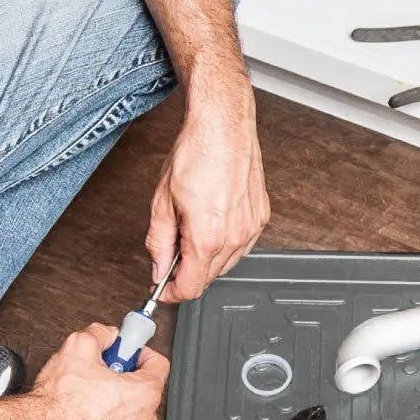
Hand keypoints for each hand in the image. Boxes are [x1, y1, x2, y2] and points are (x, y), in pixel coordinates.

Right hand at [15, 324, 168, 419]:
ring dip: (116, 408)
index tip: (127, 353)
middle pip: (144, 393)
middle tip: (101, 375)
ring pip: (131, 419)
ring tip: (89, 400)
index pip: (159, 365)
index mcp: (143, 394)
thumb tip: (108, 335)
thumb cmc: (57, 402)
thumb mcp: (78, 346)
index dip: (140, 353)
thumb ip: (101, 334)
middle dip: (125, 381)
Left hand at [148, 77, 268, 300]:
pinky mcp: (261, 217)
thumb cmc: (196, 154)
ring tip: (191, 229)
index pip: (191, 287)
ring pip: (226, 263)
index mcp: (208, 237)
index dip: (172, 293)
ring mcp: (252, 228)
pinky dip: (224, 243)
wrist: (223, 126)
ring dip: (206, 258)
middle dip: (187, 273)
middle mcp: (235, 237)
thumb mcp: (162, 202)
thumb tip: (159, 267)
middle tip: (171, 254)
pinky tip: (212, 222)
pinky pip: (241, 245)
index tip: (162, 289)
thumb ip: (159, 243)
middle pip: (209, 278)